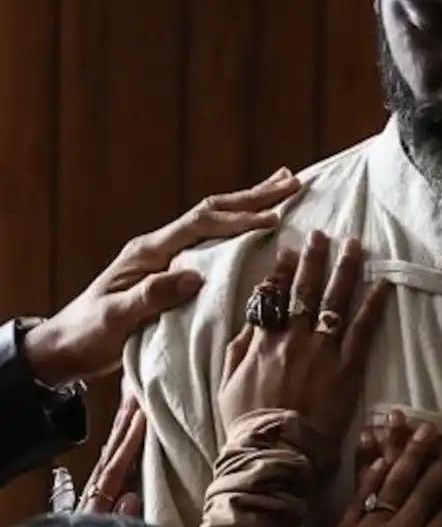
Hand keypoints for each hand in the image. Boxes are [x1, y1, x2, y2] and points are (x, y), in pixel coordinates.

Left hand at [23, 168, 300, 386]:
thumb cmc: (87, 334)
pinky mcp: (172, 267)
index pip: (200, 225)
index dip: (238, 220)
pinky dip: (240, 222)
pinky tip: (257, 220)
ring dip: (250, 201)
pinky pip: (214, 237)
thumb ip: (152, 296)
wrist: (64, 345)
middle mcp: (159, 245)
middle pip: (213, 210)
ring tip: (284, 183)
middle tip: (293, 181)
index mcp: (149, 251)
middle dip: (254, 196)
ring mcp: (166, 254)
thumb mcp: (116, 319)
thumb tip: (195, 276)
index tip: (274, 218)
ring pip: (215, 218)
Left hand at [77, 394, 145, 515]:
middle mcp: (94, 491)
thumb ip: (120, 520)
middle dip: (124, 422)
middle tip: (136, 392)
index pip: (116, 467)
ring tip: (133, 400)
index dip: (130, 442)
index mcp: (98, 503)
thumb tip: (131, 496)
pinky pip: (110, 459)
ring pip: (109, 451)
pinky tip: (123, 428)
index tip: (143, 416)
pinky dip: (117, 439)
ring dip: (122, 425)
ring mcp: (94, 490)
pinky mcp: (96, 494)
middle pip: (110, 451)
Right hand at [218, 232, 390, 438]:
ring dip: (346, 270)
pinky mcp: (347, 368)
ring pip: (335, 301)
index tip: (289, 250)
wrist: (273, 452)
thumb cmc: (247, 423)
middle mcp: (294, 338)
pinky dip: (373, 305)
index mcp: (263, 341)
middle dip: (314, 258)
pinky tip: (383, 285)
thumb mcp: (228, 383)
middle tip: (322, 234)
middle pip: (305, 290)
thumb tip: (250, 322)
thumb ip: (239, 348)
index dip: (282, 271)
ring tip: (355, 246)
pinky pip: (363, 330)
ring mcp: (322, 350)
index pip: (274, 296)